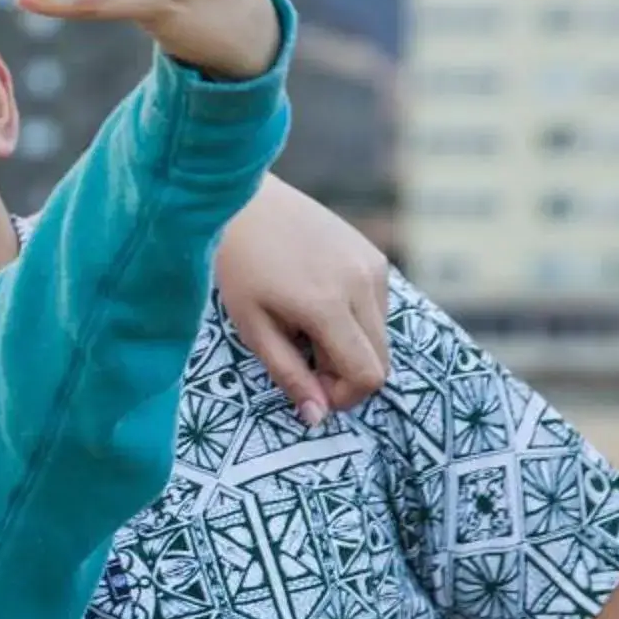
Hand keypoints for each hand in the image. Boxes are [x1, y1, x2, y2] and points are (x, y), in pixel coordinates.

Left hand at [214, 177, 390, 424]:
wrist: (243, 201)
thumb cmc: (237, 266)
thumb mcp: (252, 327)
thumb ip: (288, 374)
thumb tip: (317, 417)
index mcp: (328, 305)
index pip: (367, 375)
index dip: (342, 395)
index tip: (310, 387)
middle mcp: (362, 284)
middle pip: (380, 360)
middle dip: (345, 374)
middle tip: (303, 358)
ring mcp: (372, 266)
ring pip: (381, 336)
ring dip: (349, 346)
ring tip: (304, 326)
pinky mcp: (374, 255)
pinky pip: (378, 307)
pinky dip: (355, 320)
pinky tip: (317, 301)